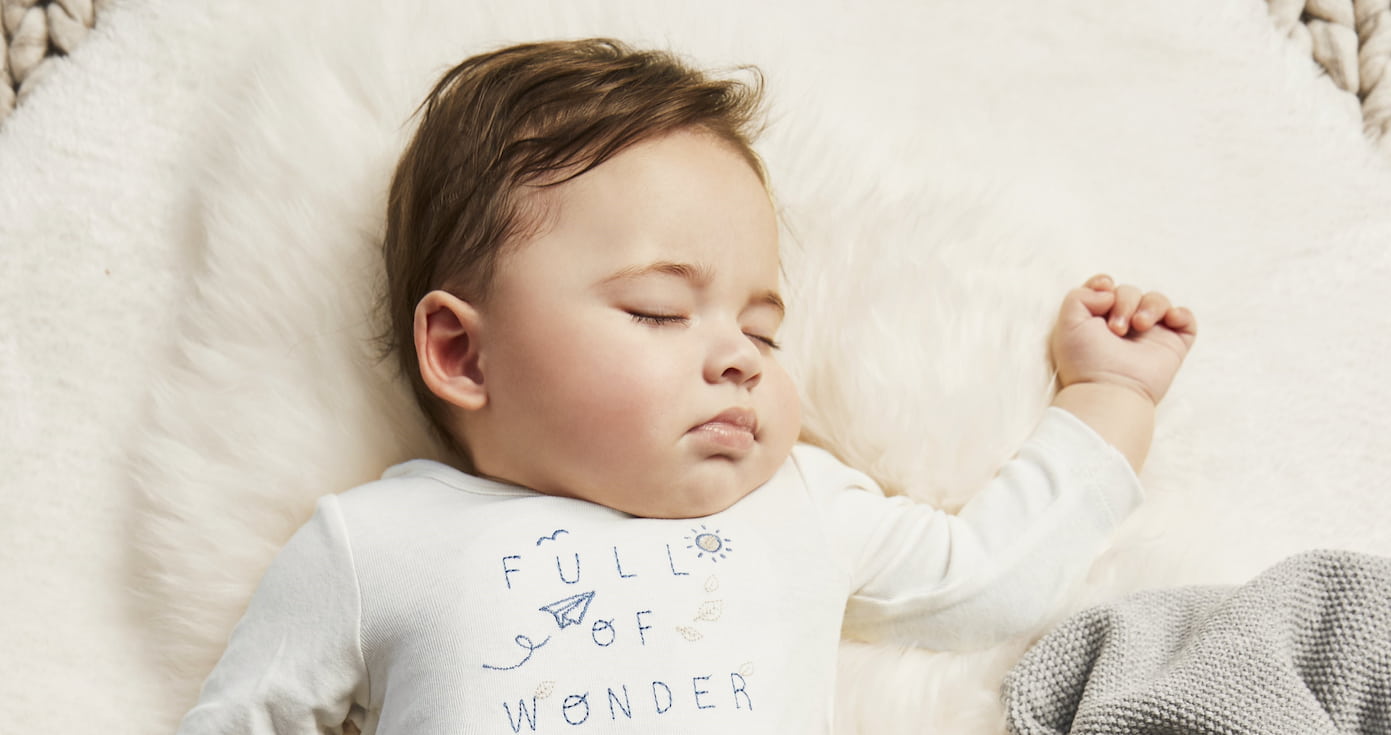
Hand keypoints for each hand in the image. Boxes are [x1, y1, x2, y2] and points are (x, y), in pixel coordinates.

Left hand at [1050, 274, 1196, 404]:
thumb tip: (1109, 290)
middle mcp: (1124, 325)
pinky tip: (1169, 319)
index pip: (1106, 289)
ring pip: (1157, 300)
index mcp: (1097, 320)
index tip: (1104, 289)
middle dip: (1124, 301)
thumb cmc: (1086, 361)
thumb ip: (1080, 295)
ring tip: (1140, 325)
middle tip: (1116, 329)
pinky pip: (1185, 319)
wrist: (1109, 390)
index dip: (1104, 283)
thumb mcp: (1068, 323)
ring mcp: (1150, 335)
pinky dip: (1181, 314)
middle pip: (1130, 291)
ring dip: (1150, 306)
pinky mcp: (1172, 345)